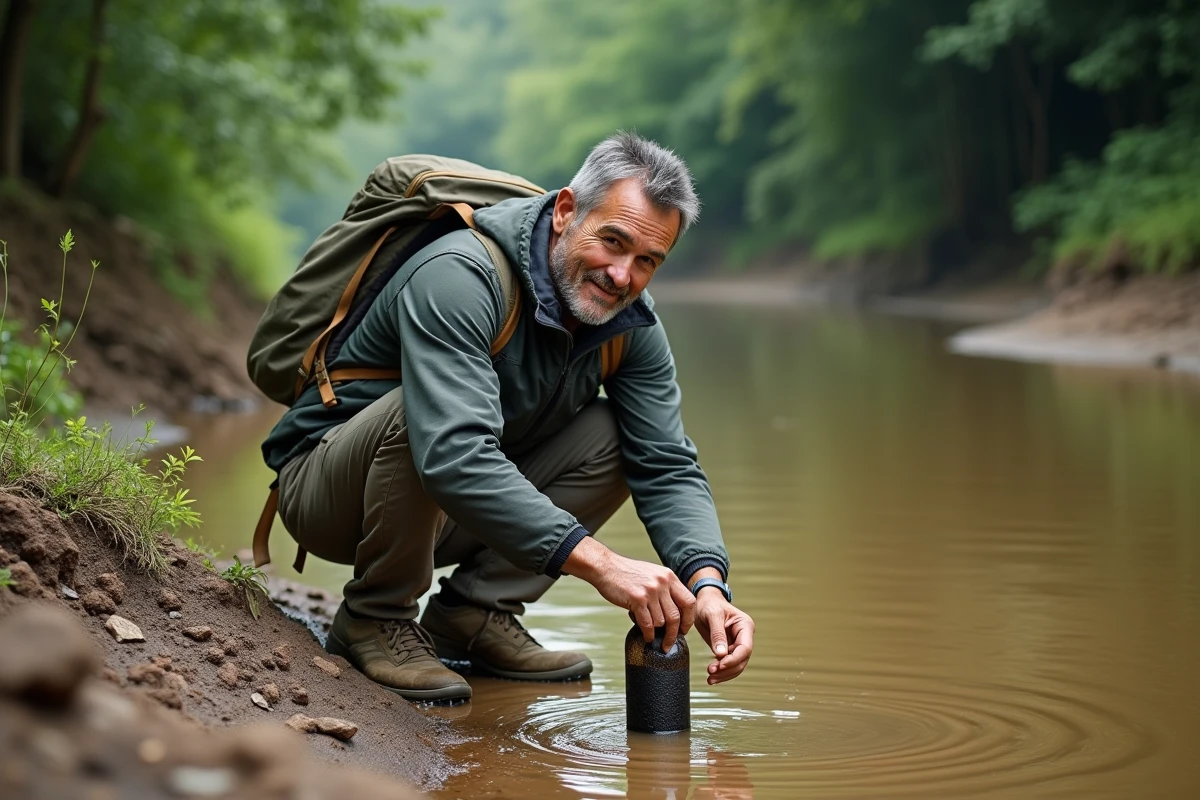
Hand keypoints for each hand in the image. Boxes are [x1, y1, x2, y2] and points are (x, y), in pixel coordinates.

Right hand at [562, 537, 694, 650]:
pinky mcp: (637, 599)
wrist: (606, 567)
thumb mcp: (653, 574)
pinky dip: (648, 634)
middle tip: (669, 643)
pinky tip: (647, 636)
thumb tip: (676, 611)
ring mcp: (650, 591)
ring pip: (661, 621)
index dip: (688, 619)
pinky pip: (648, 624)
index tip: (683, 629)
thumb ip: (665, 588)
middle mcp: (662, 583)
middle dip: (674, 633)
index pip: (689, 601)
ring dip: (656, 631)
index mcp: (669, 576)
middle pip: (676, 615)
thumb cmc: (627, 573)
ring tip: (651, 633)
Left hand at [693, 589, 753, 683]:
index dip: (733, 659)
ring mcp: (737, 643)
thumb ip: (717, 634)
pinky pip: (728, 664)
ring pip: (736, 665)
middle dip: (727, 669)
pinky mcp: (729, 649)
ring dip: (724, 674)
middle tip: (711, 673)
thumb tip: (721, 654)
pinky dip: (721, 672)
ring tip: (710, 678)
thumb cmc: (710, 604)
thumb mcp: (712, 615)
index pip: (745, 648)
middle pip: (742, 660)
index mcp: (745, 626)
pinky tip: (712, 676)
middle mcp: (744, 636)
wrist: (704, 602)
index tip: (720, 665)